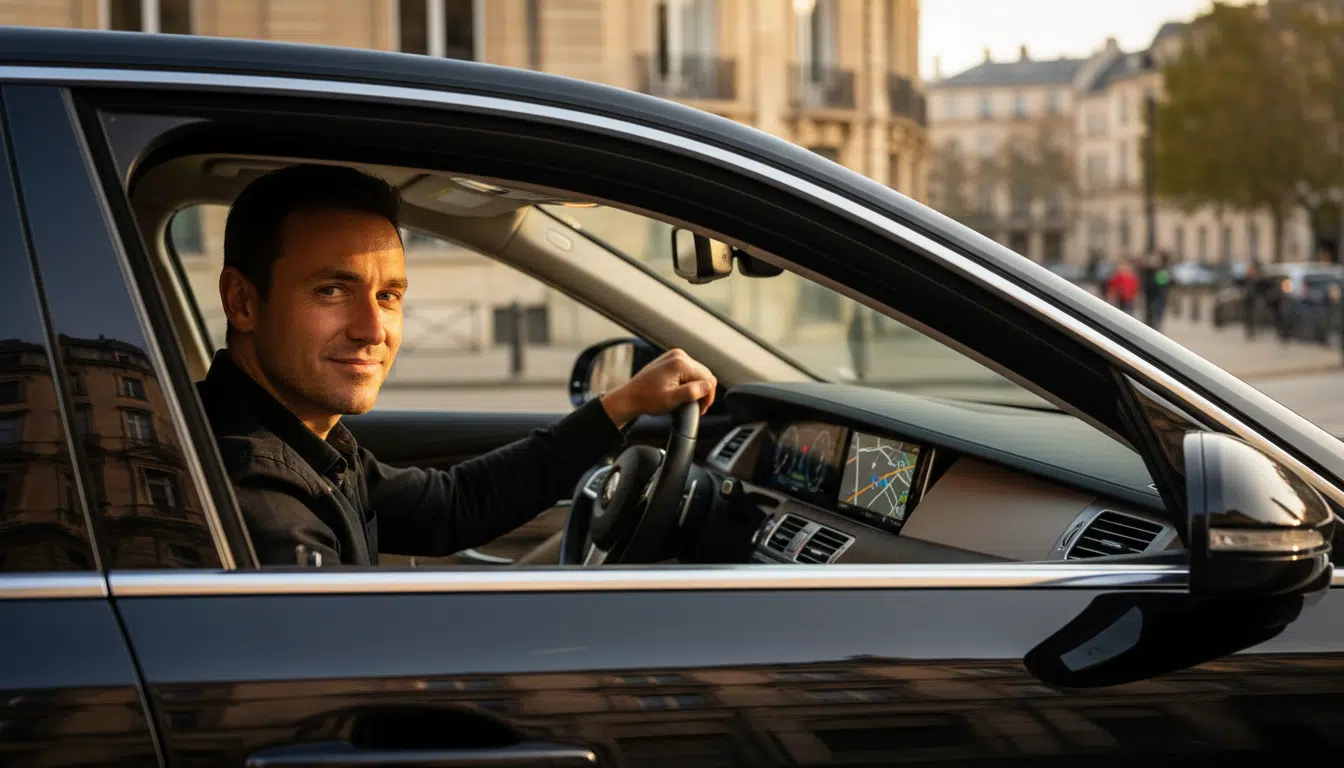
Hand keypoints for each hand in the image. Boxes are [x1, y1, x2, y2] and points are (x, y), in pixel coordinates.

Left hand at [599, 349, 716, 428]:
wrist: (630, 396)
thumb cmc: (647, 399)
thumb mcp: (672, 400)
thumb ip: (692, 392)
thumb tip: (707, 386)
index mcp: (680, 363)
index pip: (708, 378)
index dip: (708, 396)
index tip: (701, 409)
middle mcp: (679, 355)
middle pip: (704, 374)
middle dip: (703, 391)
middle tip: (695, 407)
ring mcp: (674, 356)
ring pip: (697, 373)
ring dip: (696, 387)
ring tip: (687, 401)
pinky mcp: (670, 359)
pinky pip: (688, 370)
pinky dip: (688, 382)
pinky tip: (682, 392)